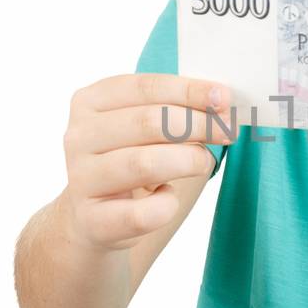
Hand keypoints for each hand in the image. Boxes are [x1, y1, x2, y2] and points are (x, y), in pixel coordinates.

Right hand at [62, 74, 232, 251]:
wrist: (94, 219)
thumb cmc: (130, 162)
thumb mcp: (145, 129)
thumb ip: (174, 110)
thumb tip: (223, 103)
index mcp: (90, 102)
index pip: (144, 88)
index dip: (190, 91)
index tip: (225, 98)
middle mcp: (79, 137)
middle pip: (148, 121)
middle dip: (198, 125)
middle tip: (228, 132)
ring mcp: (81, 179)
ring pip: (144, 163)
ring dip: (188, 161)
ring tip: (202, 164)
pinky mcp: (93, 220)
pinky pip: (143, 213)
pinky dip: (167, 204)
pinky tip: (168, 198)